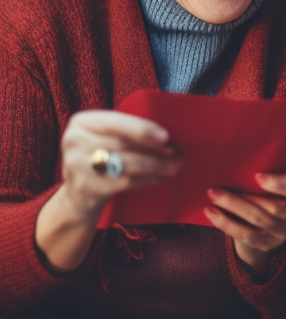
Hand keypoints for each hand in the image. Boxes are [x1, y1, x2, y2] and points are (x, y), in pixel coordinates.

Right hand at [59, 110, 180, 219]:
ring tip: (175, 166)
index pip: (116, 122)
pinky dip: (147, 179)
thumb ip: (126, 129)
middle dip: (155, 149)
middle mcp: (74, 141)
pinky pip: (124, 182)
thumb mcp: (105, 136)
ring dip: (156, 165)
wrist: (78, 196)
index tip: (167, 136)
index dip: (142, 129)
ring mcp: (76, 166)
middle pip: (122, 144)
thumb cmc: (101, 157)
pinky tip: (161, 177)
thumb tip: (169, 130)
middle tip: (178, 153)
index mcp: (82, 122)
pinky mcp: (85, 187)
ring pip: (126, 164)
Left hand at [205, 169, 285, 275]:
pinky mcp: (268, 244)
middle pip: (273, 207)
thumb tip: (241, 159)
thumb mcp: (280, 176)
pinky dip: (227, 224)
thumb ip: (271, 170)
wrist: (273, 215)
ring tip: (212, 197)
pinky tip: (212, 213)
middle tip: (217, 188)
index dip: (279, 184)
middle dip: (243, 198)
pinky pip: (247, 236)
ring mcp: (284, 233)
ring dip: (232, 208)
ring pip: (257, 221)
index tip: (256, 176)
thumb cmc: (273, 185)